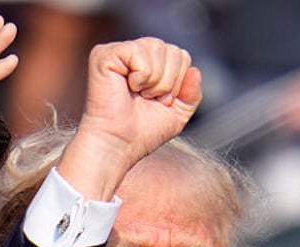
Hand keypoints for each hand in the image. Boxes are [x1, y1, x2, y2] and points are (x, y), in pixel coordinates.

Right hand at [58, 37, 202, 200]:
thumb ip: (192, 94)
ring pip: (157, 47)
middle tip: (148, 99)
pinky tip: (128, 87)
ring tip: (138, 94)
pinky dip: (141, 76)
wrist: (118, 146)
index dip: (178, 83)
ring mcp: (118, 52)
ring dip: (155, 80)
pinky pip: (138, 51)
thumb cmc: (141, 133)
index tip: (159, 102)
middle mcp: (134, 53)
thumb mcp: (177, 115)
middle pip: (173, 50)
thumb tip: (195, 70)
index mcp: (149, 63)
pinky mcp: (104, 54)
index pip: (181, 56)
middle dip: (168, 82)